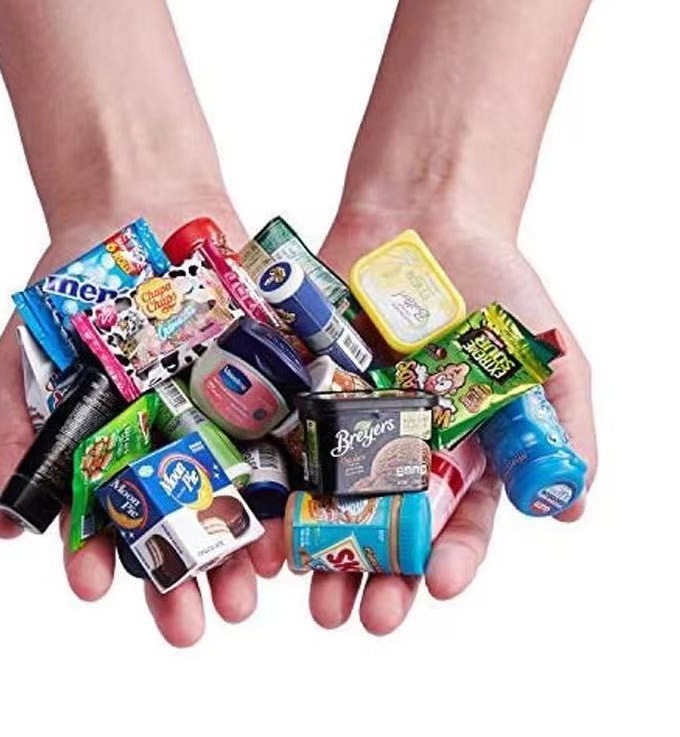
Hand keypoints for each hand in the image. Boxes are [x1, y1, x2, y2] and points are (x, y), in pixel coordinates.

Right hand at [0, 198, 285, 646]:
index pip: (107, 521)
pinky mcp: (269, 383)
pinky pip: (283, 438)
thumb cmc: (73, 286)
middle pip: (180, 523)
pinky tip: (293, 516)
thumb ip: (16, 437)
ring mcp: (224, 414)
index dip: (100, 560)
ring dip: (245, 547)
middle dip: (187, 574)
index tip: (95, 590)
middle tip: (199, 622)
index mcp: (112, 448)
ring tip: (251, 588)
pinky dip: (289, 480)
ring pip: (239, 496)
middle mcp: (172, 441)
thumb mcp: (24, 357)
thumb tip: (7, 527)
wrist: (137, 208)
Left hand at [310, 206, 596, 634]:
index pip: (459, 522)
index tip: (439, 585)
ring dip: (317, 549)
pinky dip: (275, 486)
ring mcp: (350, 422)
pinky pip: (286, 446)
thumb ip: (563, 431)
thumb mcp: (547, 358)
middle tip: (359, 617)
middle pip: (387, 527)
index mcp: (462, 451)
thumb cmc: (496, 285)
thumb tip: (570, 508)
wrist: (426, 218)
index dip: (452, 558)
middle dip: (376, 576)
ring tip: (305, 585)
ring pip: (330, 501)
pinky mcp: (306, 391)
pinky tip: (264, 521)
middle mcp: (403, 447)